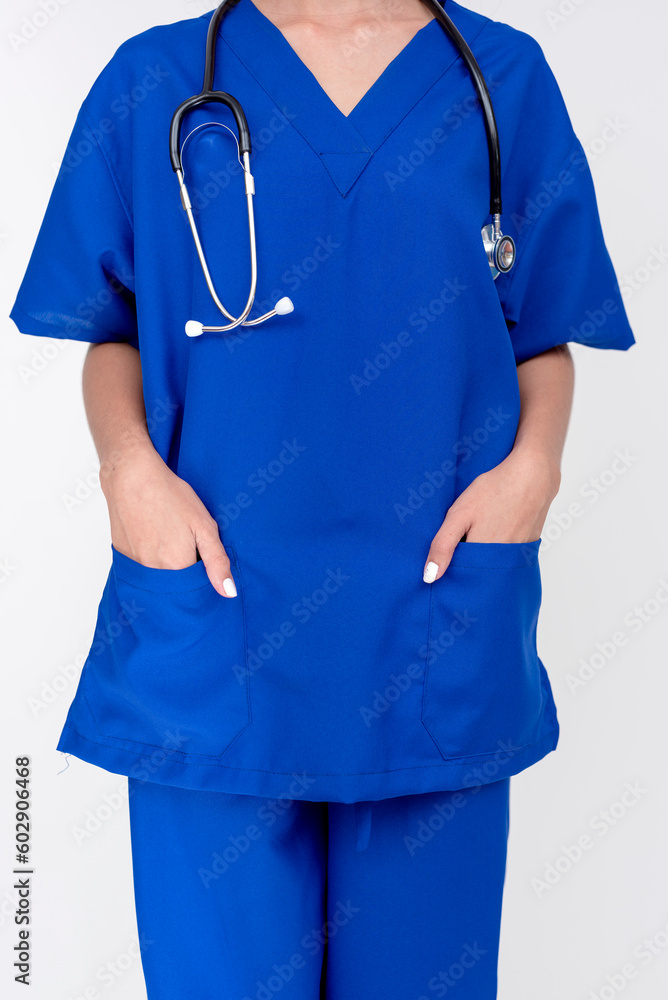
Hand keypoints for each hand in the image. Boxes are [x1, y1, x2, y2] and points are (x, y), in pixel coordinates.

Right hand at [100, 441, 236, 598]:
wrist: (131, 476)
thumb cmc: (170, 496)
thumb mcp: (204, 526)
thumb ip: (217, 561)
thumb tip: (228, 592)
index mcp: (176, 566)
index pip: (195, 588)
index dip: (202, 575)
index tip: (202, 556)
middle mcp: (152, 572)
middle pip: (174, 586)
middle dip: (184, 572)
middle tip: (184, 542)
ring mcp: (134, 565)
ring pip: (157, 577)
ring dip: (166, 566)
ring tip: (169, 536)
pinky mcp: (121, 556)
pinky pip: (141, 568)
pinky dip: (150, 558)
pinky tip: (154, 536)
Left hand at [422, 447, 560, 582]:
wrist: (533, 474)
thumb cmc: (495, 490)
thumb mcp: (460, 513)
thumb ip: (443, 545)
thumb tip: (430, 577)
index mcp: (483, 556)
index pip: (461, 576)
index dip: (452, 567)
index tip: (449, 553)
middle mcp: (504, 562)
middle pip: (479, 573)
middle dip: (468, 562)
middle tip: (466, 534)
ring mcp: (519, 555)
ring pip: (494, 565)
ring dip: (484, 556)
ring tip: (483, 527)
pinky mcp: (529, 547)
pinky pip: (509, 557)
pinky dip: (500, 549)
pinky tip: (498, 526)